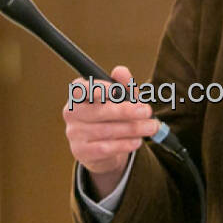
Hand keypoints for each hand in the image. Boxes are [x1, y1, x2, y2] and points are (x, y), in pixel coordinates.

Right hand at [64, 65, 160, 197]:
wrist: (104, 150)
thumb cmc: (112, 117)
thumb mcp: (120, 99)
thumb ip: (122, 85)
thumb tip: (120, 71)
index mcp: (78, 95)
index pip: (81, 89)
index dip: (98, 89)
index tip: (117, 91)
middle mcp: (71, 112)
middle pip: (98, 111)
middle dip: (126, 111)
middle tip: (146, 111)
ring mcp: (74, 133)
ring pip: (106, 130)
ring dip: (132, 129)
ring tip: (150, 127)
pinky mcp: (81, 151)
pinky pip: (105, 148)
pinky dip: (124, 144)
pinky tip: (137, 141)